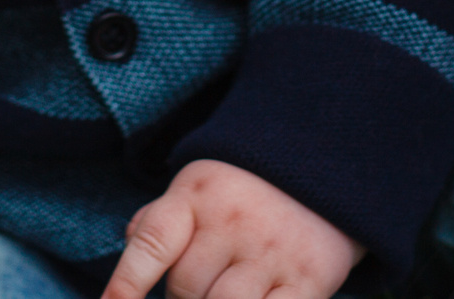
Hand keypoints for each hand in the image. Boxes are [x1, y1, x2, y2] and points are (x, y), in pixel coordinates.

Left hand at [99, 159, 361, 298]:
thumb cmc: (246, 191)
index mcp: (197, 195)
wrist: (328, 167)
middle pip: (185, 289)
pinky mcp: (308, 279)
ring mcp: (271, 253)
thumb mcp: (198, 187)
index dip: (126, 283)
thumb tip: (128, 254)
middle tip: (200, 287)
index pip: (151, 243)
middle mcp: (232, 222)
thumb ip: (159, 221)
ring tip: (222, 293)